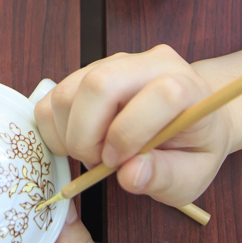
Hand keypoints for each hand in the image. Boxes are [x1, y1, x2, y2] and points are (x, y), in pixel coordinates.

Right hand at [34, 45, 234, 206]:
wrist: (182, 117)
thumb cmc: (189, 146)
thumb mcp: (191, 176)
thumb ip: (164, 178)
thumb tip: (130, 174)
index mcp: (185, 85)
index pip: (160, 93)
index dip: (131, 133)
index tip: (119, 162)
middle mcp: (145, 64)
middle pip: (97, 84)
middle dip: (86, 135)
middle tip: (98, 161)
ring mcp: (108, 65)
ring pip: (66, 93)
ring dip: (69, 135)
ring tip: (93, 153)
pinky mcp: (81, 74)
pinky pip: (50, 99)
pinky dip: (54, 130)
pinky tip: (78, 142)